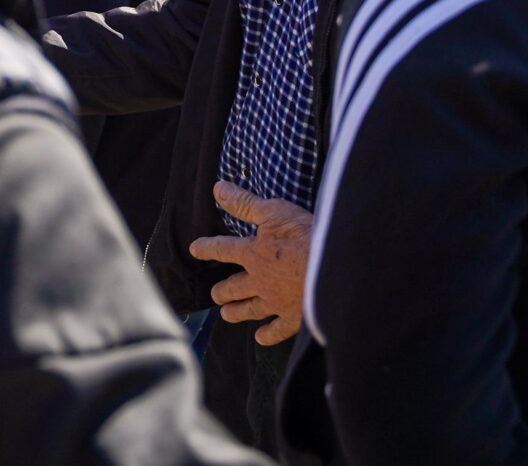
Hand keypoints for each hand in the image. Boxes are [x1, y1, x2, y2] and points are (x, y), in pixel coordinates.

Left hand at [188, 181, 314, 345]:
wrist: (334, 270)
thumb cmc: (305, 237)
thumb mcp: (273, 212)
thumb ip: (245, 203)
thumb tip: (218, 189)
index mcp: (253, 254)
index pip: (223, 249)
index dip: (207, 248)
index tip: (194, 249)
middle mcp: (260, 281)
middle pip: (234, 287)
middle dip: (223, 290)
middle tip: (215, 295)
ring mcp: (276, 301)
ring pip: (250, 309)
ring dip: (237, 312)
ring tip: (226, 315)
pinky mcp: (294, 317)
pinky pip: (277, 329)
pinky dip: (268, 334)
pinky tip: (260, 339)